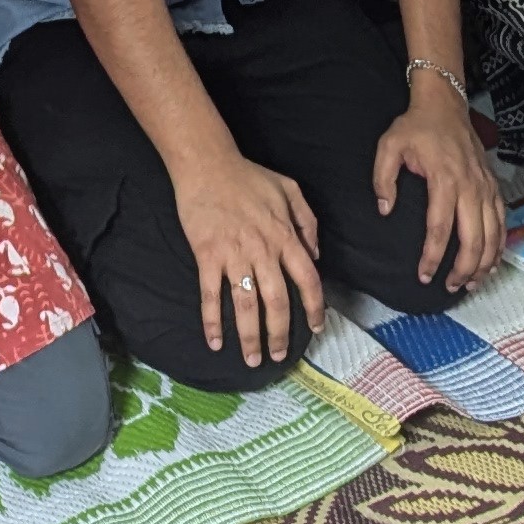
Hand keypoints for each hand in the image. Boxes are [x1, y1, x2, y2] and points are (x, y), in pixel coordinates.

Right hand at [171, 149, 323, 365]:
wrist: (207, 164)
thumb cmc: (248, 176)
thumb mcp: (289, 189)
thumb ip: (307, 221)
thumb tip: (316, 256)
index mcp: (285, 235)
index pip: (307, 278)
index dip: (314, 306)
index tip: (316, 327)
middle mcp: (263, 250)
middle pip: (276, 302)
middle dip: (279, 334)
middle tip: (279, 356)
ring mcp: (233, 255)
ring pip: (245, 304)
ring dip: (249, 336)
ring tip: (252, 359)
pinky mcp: (207, 255)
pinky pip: (210, 294)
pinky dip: (212, 320)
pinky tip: (215, 341)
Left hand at [378, 78, 504, 288]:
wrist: (445, 104)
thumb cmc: (416, 126)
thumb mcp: (389, 146)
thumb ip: (383, 179)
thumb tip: (385, 211)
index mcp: (445, 179)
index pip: (440, 228)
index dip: (433, 256)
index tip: (424, 275)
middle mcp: (470, 186)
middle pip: (473, 238)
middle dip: (463, 269)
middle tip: (449, 287)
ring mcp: (485, 186)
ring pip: (493, 233)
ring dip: (484, 262)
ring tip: (471, 283)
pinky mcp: (493, 185)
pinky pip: (502, 220)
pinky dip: (499, 244)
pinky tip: (491, 261)